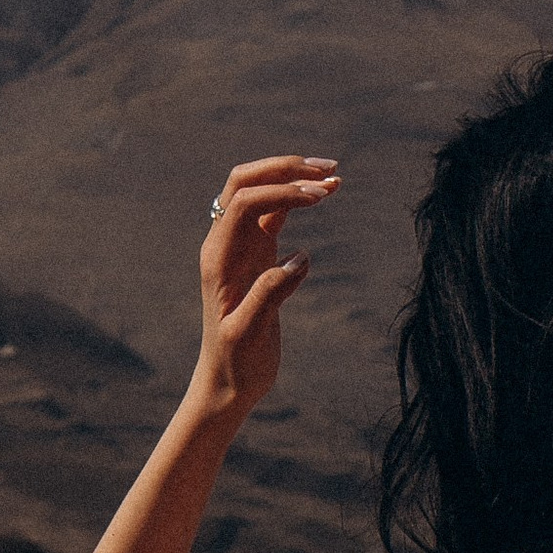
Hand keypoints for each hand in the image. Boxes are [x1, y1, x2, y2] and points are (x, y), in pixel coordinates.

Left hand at [194, 154, 336, 417]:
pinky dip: (299, 200)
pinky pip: (276, 215)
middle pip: (246, 183)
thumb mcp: (249, 335)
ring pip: (262, 194)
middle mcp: (226, 244)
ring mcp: (242, 247)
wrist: (227, 383)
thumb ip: (269, 294)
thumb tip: (300, 258)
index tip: (321, 197)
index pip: (245, 203)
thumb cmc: (234, 363)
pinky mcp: (259, 256)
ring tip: (334, 176)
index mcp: (218, 257)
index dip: (282, 192)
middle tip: (328, 169)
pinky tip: (326, 195)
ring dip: (294, 178)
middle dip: (285, 169)